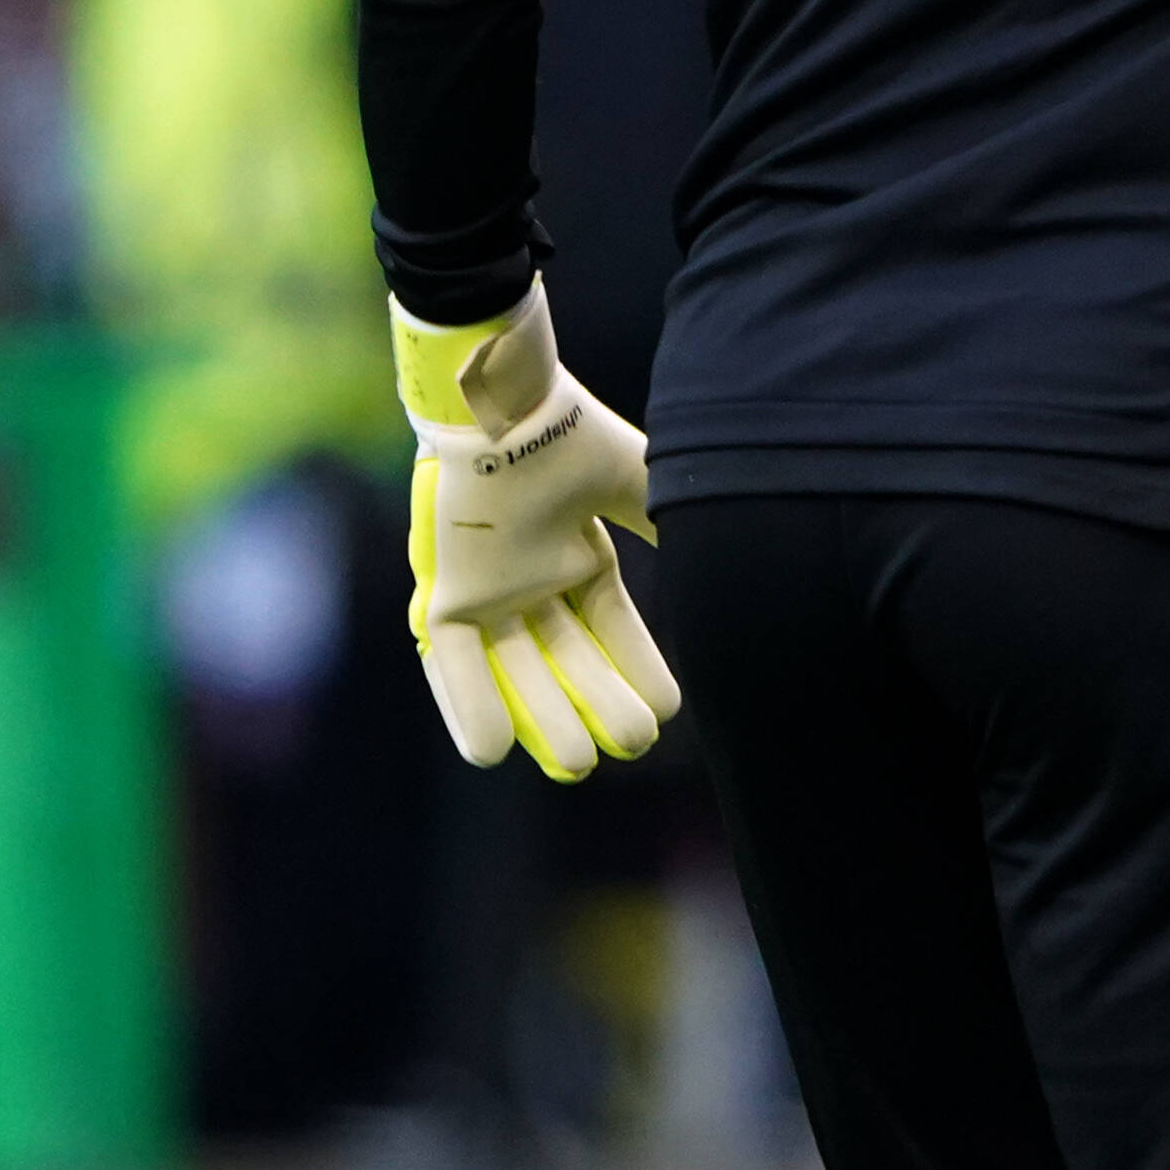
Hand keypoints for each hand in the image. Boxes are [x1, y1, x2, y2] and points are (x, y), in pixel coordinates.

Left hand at [394, 282, 679, 779]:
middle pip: (566, 658)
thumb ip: (664, 523)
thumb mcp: (634, 484)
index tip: (670, 712)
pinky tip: (491, 754)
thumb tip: (725, 550)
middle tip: (631, 745)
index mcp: (575, 553)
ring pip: (517, 668)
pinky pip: (451, 660)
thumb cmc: (570, 436)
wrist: (507, 405)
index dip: (638, 670)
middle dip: (599, 705)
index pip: (610, 627)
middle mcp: (531, 578)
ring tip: (580, 765)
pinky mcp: (444, 590)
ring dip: (544, 717)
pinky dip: (467, 704)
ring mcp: (486, 588)